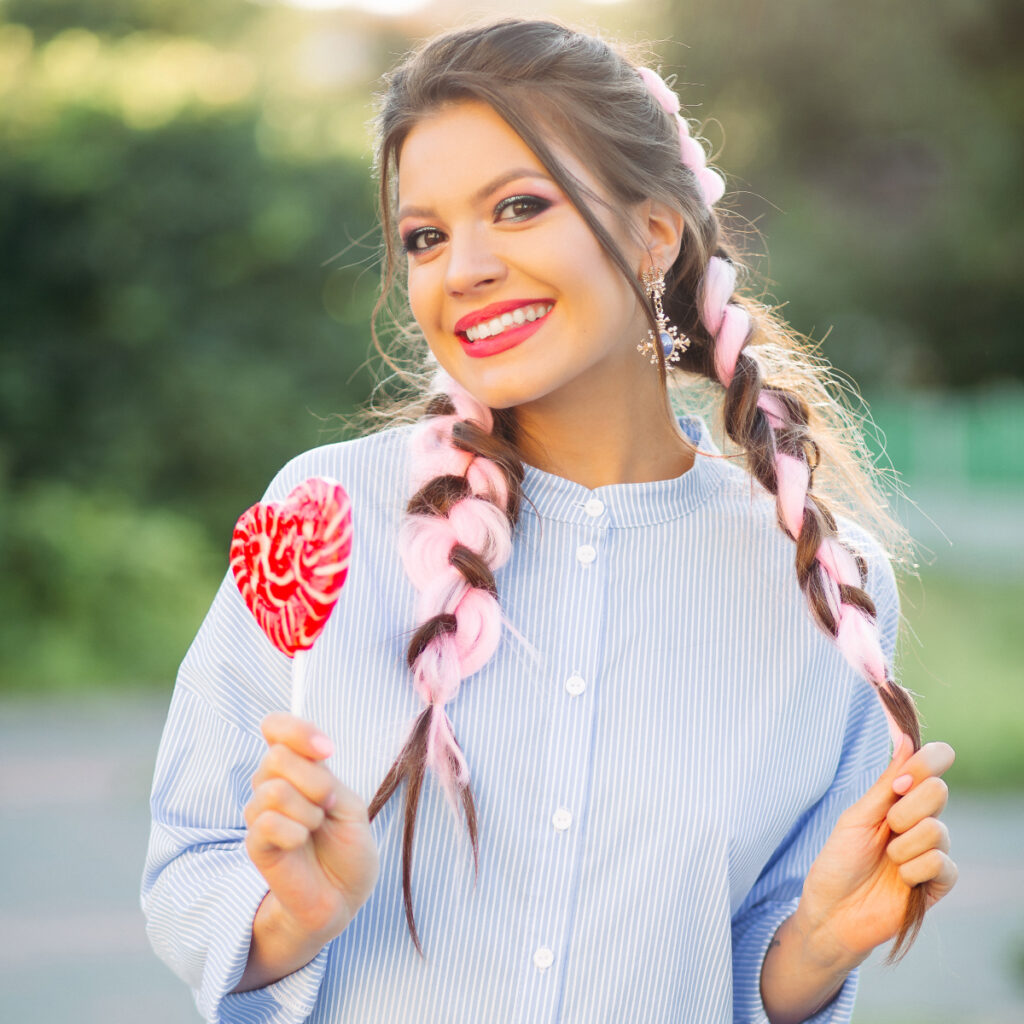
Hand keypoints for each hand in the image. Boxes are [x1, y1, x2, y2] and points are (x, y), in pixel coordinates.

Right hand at [244, 713, 379, 942]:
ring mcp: (260, 814)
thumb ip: (324, 776)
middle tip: (329, 806)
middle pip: (277, 756)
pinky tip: (302, 844)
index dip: (298, 731)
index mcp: (297, 767)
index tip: (327, 750)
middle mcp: (272, 784)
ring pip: (273, 790)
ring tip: (316, 828)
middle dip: (315, 781)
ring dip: (308, 811)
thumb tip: (309, 752)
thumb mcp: (347, 802)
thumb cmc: (347, 847)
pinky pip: (267, 822)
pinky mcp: (255, 844)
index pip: (276, 726)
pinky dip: (295, 832)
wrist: (343, 895)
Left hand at [794, 735, 957, 966]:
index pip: (933, 765)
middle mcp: (921, 821)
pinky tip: (900, 879)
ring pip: (938, 830)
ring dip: (904, 845)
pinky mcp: (938, 883)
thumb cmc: (839, 861)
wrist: (832, 911)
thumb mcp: (858, 816)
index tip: (901, 782)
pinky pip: (942, 863)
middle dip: (906, 809)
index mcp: (900, 799)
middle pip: (938, 792)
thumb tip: (906, 739)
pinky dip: (914, 869)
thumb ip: (887, 783)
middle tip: (886, 828)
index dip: (928, 762)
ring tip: (887, 860)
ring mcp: (932, 851)